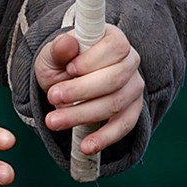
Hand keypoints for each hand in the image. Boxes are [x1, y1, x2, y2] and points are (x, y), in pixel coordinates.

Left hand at [34, 23, 143, 157]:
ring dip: (83, 115)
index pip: (115, 47)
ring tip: (54, 121)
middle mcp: (130, 62)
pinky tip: (85, 146)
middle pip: (115, 78)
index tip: (68, 70)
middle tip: (53, 98)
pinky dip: (104, 138)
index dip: (92, 60)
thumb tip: (68, 43)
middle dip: (81, 91)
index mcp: (114, 40)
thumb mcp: (53, 54)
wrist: (66, 83)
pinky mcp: (132, 111)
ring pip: (115, 103)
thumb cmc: (62, 64)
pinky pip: (124, 126)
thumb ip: (59, 49)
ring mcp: (134, 87)